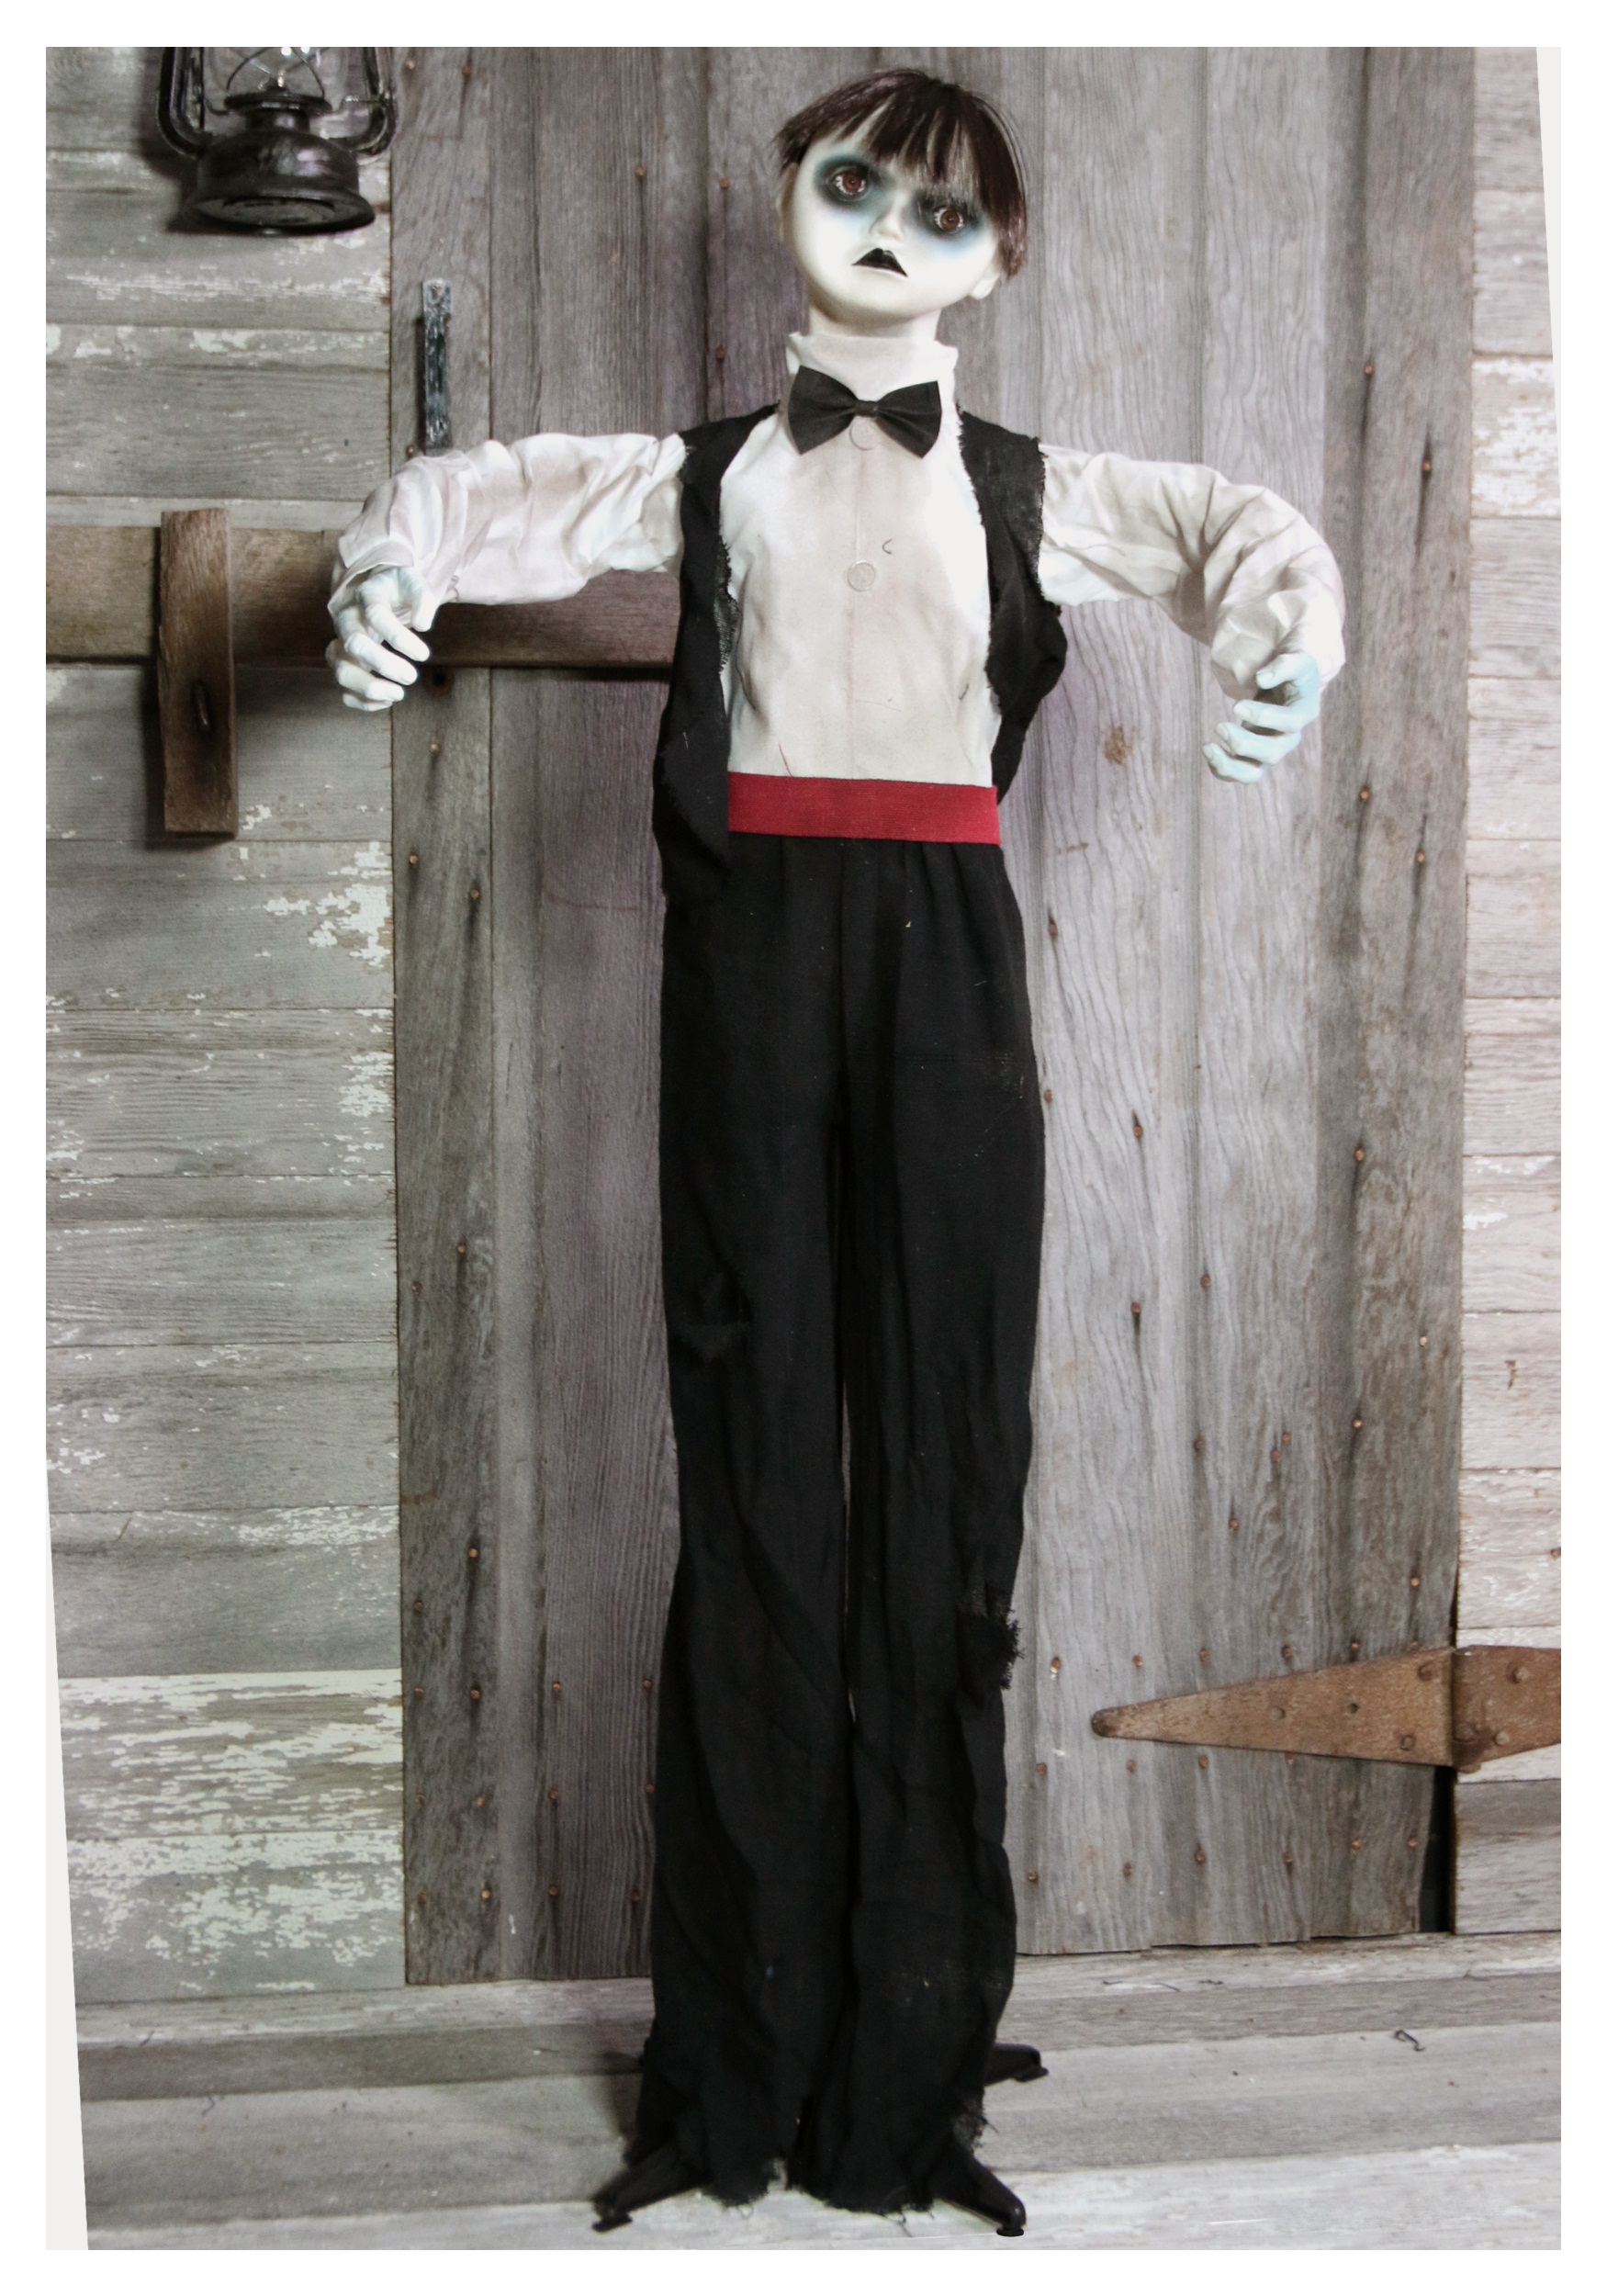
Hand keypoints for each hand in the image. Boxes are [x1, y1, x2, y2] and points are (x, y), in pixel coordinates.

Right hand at [326, 566, 435, 711]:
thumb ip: (423, 599)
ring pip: (341, 670)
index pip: (376, 615)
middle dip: (383, 663)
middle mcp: (347, 619)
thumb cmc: (397, 590)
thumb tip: (422, 625)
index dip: (399, 637)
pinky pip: (342, 688)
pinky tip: (388, 700)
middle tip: (412, 677)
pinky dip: (362, 701)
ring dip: (369, 688)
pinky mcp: (342, 663)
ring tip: (398, 695)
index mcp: (366, 596)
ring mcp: (341, 643)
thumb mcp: (414, 583)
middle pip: (353, 644)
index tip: (424, 655)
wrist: (373, 591)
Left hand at [1203, 651, 1320, 783]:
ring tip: (1208, 747)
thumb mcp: (1295, 658)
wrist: (1287, 683)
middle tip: (1220, 725)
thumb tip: (1262, 679)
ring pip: (1254, 774)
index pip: (1290, 723)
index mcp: (1304, 712)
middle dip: (1244, 743)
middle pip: (1272, 754)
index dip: (1264, 717)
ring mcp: (1272, 749)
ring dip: (1230, 766)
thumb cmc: (1292, 670)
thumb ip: (1283, 665)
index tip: (1236, 705)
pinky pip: (1239, 774)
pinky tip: (1208, 750)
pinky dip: (1221, 769)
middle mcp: (1290, 737)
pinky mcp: (1255, 756)